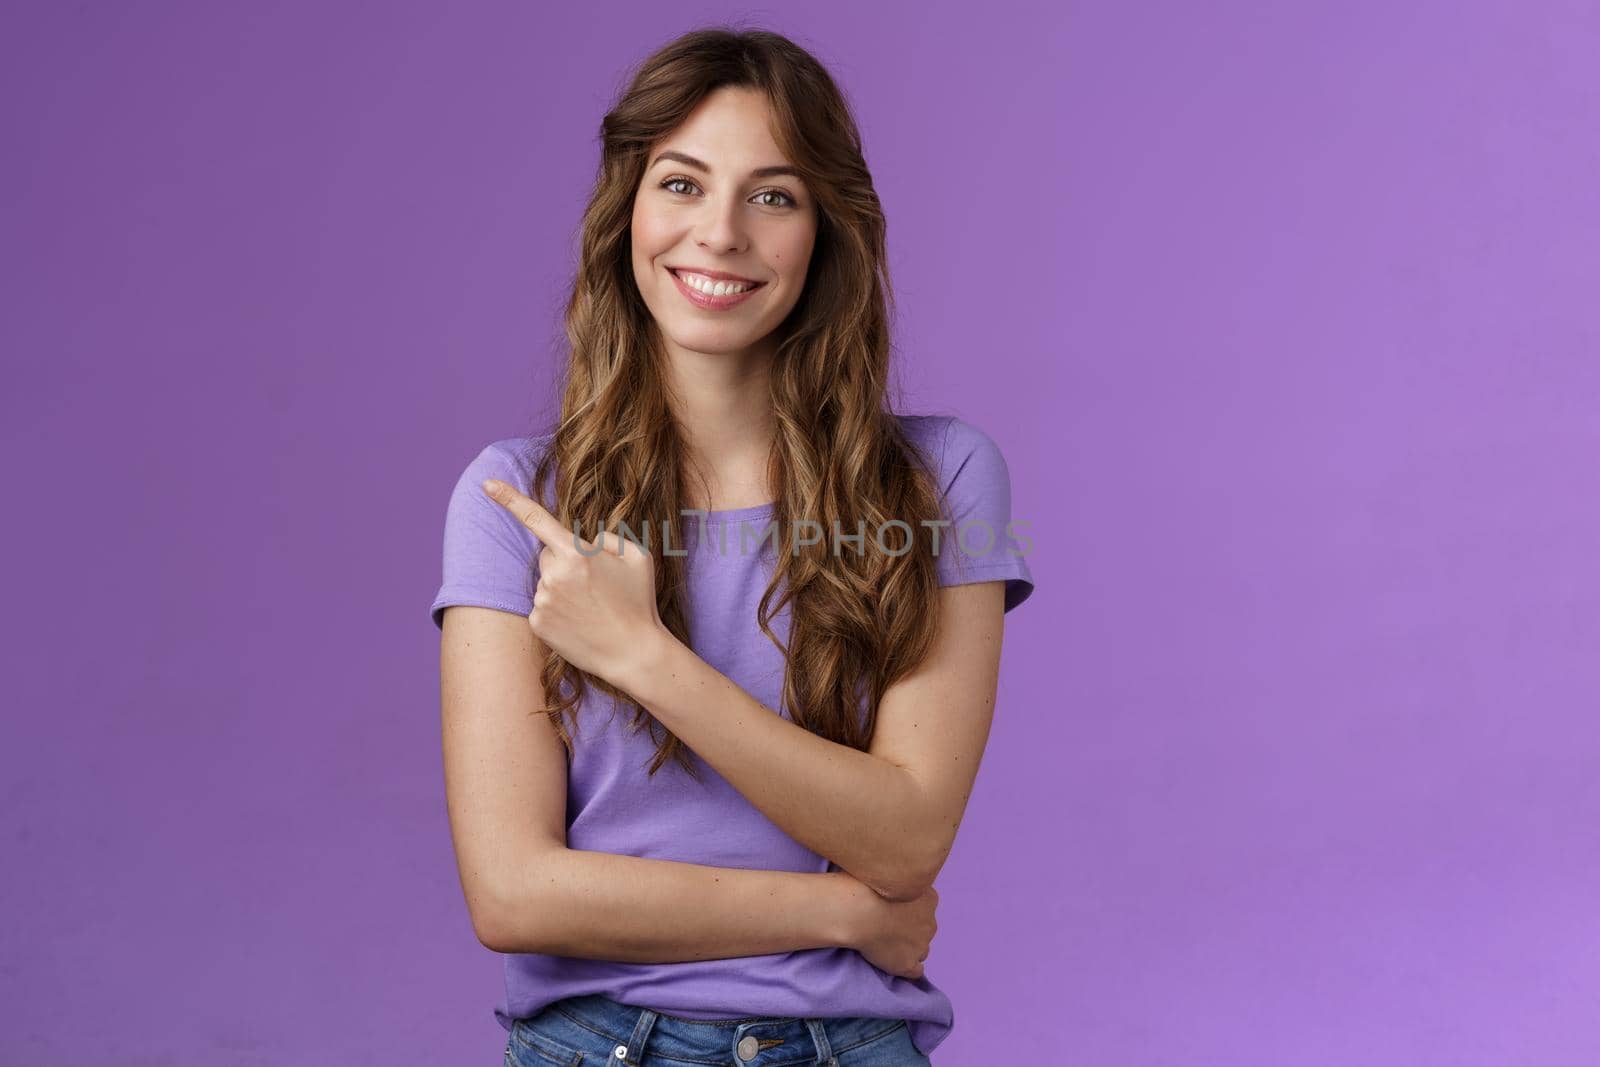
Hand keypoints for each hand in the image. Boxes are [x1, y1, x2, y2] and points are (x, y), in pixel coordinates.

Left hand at [481, 478, 666, 685]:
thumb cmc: (638, 603)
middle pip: (548, 556)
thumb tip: (588, 539)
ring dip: (563, 588)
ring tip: (592, 608)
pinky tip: (579, 622)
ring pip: (546, 582)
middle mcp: (553, 575)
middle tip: (596, 585)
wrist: (633, 653)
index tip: (486, 483)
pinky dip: (557, 611)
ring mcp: (542, 601)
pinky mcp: (537, 624)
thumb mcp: (638, 557)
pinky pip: (542, 606)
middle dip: (566, 562)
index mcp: (576, 554)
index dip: (509, 498)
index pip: (536, 518)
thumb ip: (609, 538)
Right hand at [825, 870, 938, 980]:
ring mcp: (921, 944)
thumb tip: (888, 875)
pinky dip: (906, 969)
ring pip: (921, 949)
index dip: (908, 910)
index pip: (925, 907)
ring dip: (908, 948)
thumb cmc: (865, 884)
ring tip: (886, 944)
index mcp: (928, 897)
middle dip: (910, 928)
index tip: (891, 909)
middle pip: (924, 928)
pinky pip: (915, 971)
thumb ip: (896, 878)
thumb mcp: (886, 871)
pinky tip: (894, 964)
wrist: (857, 910)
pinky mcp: (908, 963)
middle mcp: (930, 921)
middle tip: (886, 925)